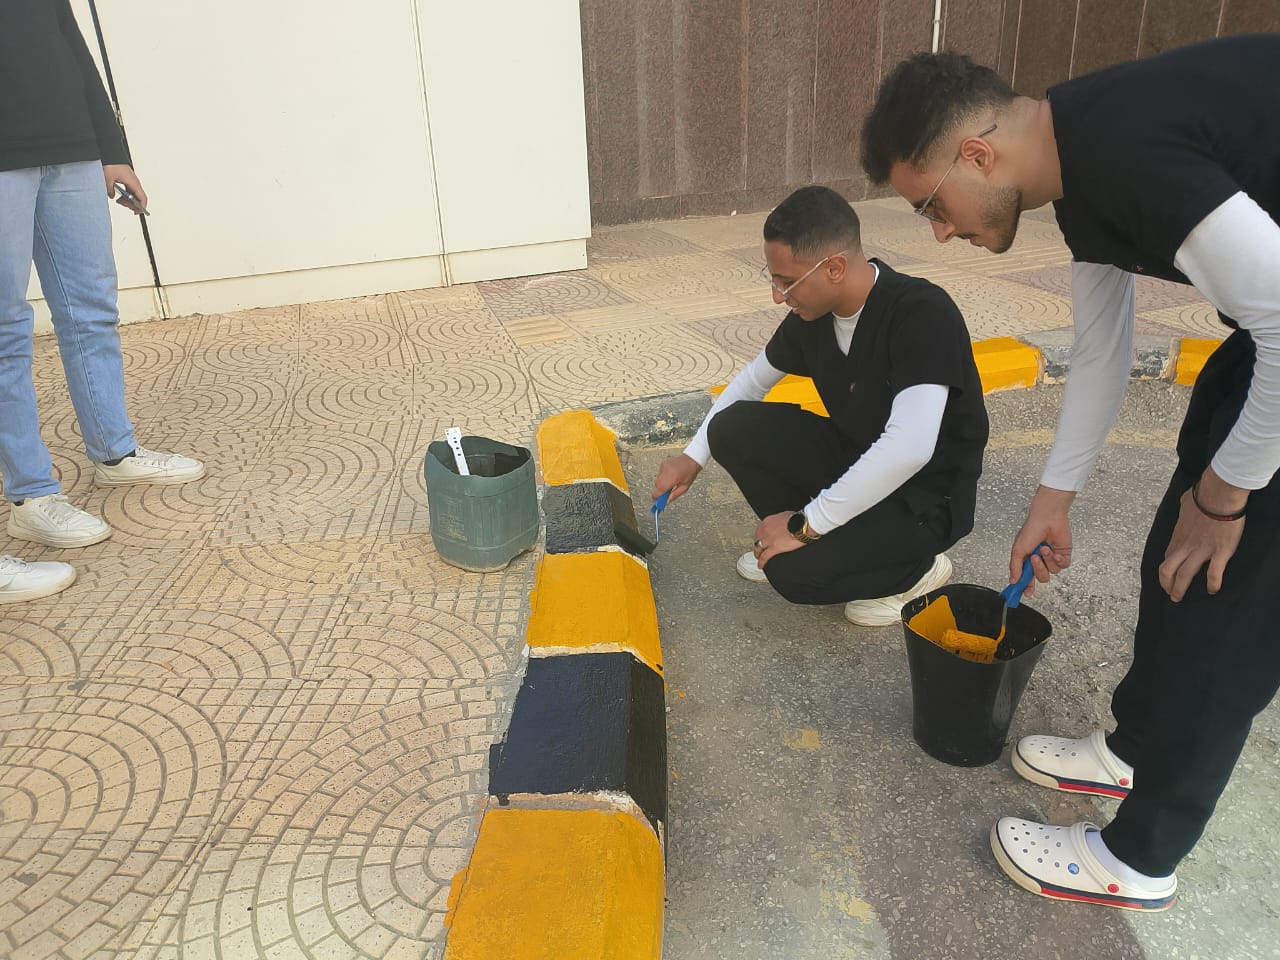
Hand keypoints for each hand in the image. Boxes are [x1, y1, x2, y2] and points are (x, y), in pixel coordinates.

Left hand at [103, 163, 147, 213]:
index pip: (142, 198)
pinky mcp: (128, 179)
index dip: (141, 207)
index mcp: (133, 183)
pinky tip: (119, 195)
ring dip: (128, 200)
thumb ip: (110, 190)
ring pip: (134, 194)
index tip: (136, 212)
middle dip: (132, 204)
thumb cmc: (111, 164)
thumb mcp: (108, 179)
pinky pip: (130, 190)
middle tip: (123, 205)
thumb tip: (112, 196)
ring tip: (119, 201)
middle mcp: (135, 182)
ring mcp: (132, 181)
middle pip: (139, 197)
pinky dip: (126, 195)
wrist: (110, 154)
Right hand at [653, 454, 700, 505]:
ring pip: (657, 479)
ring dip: (662, 483)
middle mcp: (666, 472)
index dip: (657, 496)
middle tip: (667, 492)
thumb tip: (666, 502)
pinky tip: (671, 475)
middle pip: (657, 485)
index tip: (658, 500)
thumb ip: (674, 495)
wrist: (691, 459)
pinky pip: (659, 474)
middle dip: (660, 490)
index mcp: (673, 478)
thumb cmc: (690, 472)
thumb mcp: (685, 487)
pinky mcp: (663, 464)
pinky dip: (663, 477)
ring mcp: (664, 467)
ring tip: (671, 481)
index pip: (659, 490)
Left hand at [751, 511, 804, 569]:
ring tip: (758, 557)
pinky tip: (760, 565)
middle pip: (757, 539)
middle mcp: (766, 530)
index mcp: (768, 521)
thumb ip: (780, 521)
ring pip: (758, 548)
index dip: (760, 536)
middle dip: (757, 544)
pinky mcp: (774, 548)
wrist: (803, 525)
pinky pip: (764, 557)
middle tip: (759, 548)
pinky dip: (761, 562)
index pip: (759, 530)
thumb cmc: (798, 520)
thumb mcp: (785, 516)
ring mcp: (769, 539)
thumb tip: (782, 524)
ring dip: (757, 554)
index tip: (761, 538)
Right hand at [1010, 485, 1074, 596]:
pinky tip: (1054, 551)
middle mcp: (1040, 561)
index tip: (1023, 594)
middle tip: (1034, 559)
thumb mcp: (1018, 549)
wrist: (1048, 518)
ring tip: (1044, 548)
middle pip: (1040, 578)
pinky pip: (1062, 566)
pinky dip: (1057, 559)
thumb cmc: (1032, 529)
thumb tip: (1013, 581)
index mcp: (1027, 560)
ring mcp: (1052, 559)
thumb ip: (1015, 567)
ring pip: (1052, 572)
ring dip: (1047, 560)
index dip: (1025, 587)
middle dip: (1038, 570)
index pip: (1026, 578)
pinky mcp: (1063, 556)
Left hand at [1159, 468, 1246, 600]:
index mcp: (1178, 535)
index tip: (1168, 577)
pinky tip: (1212, 590)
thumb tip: (1186, 501)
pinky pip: (1213, 573)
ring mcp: (1201, 550)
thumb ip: (1185, 506)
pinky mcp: (1218, 552)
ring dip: (1180, 589)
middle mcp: (1185, 546)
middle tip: (1170, 594)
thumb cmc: (1203, 496)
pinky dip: (1212, 584)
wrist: (1218, 495)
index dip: (1166, 570)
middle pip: (1168, 570)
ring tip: (1179, 598)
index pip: (1168, 557)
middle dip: (1167, 584)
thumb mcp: (1186, 501)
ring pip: (1184, 575)